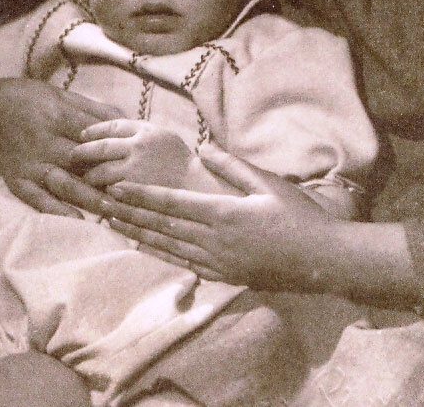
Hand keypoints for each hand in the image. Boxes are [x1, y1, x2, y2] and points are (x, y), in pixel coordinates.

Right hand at [0, 78, 125, 217]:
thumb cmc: (30, 99)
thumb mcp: (61, 94)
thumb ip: (93, 109)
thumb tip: (127, 118)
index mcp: (57, 115)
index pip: (91, 134)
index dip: (114, 147)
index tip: (138, 159)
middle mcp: (44, 140)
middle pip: (80, 161)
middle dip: (106, 175)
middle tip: (133, 192)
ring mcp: (30, 162)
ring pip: (62, 182)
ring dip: (87, 197)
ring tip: (111, 209)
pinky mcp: (17, 179)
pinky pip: (36, 198)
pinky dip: (55, 210)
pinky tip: (76, 220)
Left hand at [73, 119, 193, 189]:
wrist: (197, 186)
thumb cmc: (180, 161)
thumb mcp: (164, 136)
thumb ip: (140, 132)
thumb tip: (112, 131)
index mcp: (146, 130)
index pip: (112, 126)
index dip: (94, 130)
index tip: (83, 135)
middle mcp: (138, 146)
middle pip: (100, 147)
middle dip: (82, 152)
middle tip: (71, 156)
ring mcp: (135, 169)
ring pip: (100, 172)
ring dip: (89, 176)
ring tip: (85, 179)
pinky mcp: (134, 190)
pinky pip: (109, 190)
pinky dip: (100, 192)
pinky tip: (97, 194)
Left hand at [106, 142, 332, 289]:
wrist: (321, 260)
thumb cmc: (298, 216)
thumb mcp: (267, 183)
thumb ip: (232, 166)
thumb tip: (203, 148)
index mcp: (223, 214)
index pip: (171, 203)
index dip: (142, 195)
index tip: (116, 187)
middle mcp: (214, 240)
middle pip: (162, 225)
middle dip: (131, 213)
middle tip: (102, 203)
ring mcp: (218, 262)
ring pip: (168, 246)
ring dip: (139, 233)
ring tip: (114, 222)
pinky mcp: (224, 275)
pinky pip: (183, 263)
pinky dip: (160, 253)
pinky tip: (146, 246)